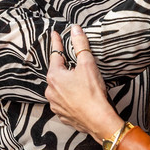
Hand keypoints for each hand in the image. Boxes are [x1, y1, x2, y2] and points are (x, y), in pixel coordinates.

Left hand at [44, 26, 124, 141]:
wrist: (98, 120)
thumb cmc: (92, 93)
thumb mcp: (87, 64)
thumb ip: (80, 45)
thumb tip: (75, 29)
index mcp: (54, 76)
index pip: (55, 54)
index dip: (57, 43)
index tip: (55, 35)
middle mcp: (50, 91)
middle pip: (57, 73)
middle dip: (64, 67)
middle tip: (72, 62)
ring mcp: (55, 104)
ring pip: (59, 89)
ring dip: (67, 84)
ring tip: (79, 83)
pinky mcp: (62, 115)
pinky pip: (64, 102)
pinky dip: (69, 98)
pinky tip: (79, 97)